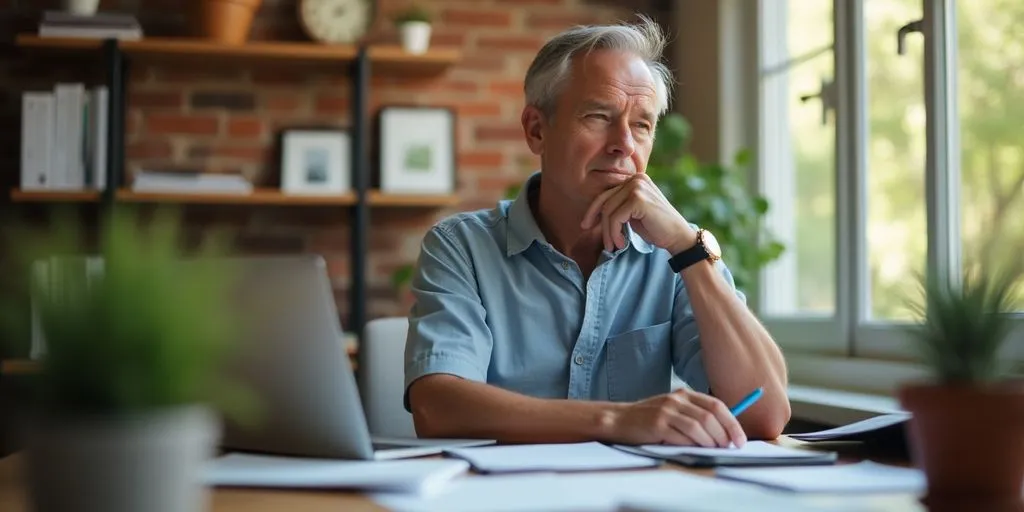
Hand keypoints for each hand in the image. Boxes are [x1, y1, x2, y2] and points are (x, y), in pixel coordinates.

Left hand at [580, 174, 696, 254]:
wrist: (678, 236)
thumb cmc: (655, 228)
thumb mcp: (632, 214)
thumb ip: (618, 208)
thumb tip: (593, 214)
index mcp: (635, 180)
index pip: (606, 194)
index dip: (593, 211)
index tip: (586, 225)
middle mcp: (636, 179)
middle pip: (605, 202)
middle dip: (599, 224)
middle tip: (603, 242)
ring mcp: (637, 187)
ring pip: (608, 211)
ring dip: (608, 233)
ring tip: (614, 246)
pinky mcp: (638, 199)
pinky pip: (615, 218)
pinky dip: (614, 233)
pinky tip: (622, 243)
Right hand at [606, 388, 747, 446]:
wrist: (619, 420)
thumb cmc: (649, 419)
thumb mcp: (673, 411)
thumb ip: (695, 416)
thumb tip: (724, 434)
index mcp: (684, 394)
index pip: (717, 406)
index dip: (732, 423)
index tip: (740, 440)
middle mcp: (677, 399)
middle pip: (710, 416)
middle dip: (724, 435)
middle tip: (727, 448)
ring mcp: (666, 411)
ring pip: (699, 426)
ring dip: (711, 442)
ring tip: (713, 450)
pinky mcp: (657, 424)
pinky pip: (682, 436)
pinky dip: (693, 445)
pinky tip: (694, 449)